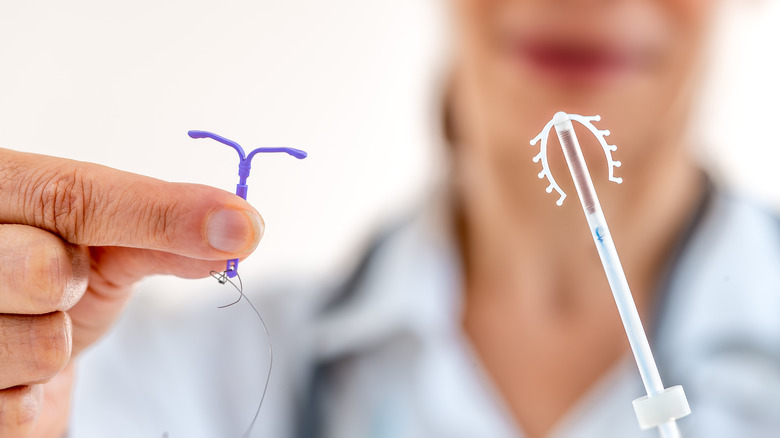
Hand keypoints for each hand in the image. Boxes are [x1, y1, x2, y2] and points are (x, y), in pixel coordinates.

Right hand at [0, 148, 263, 435]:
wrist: (9, 349)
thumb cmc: (56, 279)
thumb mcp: (103, 244)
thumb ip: (162, 228)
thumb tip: (241, 229)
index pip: (71, 196)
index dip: (160, 214)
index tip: (242, 229)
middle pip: (41, 270)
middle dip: (71, 285)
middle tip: (61, 283)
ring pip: (41, 346)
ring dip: (57, 343)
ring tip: (35, 325)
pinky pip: (20, 408)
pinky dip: (35, 394)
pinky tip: (16, 370)